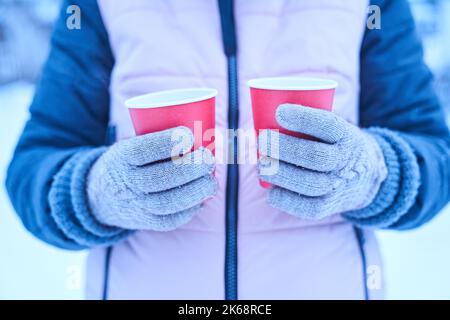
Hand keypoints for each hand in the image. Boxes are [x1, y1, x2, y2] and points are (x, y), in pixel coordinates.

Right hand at [87, 126, 216, 230]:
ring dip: (195, 192)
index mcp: (121, 157)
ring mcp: (135, 205)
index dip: (167, 143)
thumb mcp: (131, 144)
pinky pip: (169, 220)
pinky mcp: (144, 222)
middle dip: (190, 168)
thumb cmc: (130, 162)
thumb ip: (160, 140)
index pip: (141, 150)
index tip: (189, 135)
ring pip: (167, 202)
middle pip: (159, 177)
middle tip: (209, 159)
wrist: (100, 196)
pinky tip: (202, 199)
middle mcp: (126, 182)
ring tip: (211, 182)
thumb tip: (210, 134)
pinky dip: (189, 210)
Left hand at [258, 104, 387, 219]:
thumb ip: (307, 123)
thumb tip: (259, 117)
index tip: (279, 112)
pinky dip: (287, 201)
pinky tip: (271, 192)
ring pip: (310, 183)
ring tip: (261, 165)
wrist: (368, 177)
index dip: (303, 119)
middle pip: (314, 156)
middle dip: (283, 148)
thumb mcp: (334, 128)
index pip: (328, 125)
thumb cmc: (334, 145)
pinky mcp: (331, 205)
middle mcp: (346, 161)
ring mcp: (339, 185)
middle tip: (262, 140)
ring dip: (281, 174)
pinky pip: (309, 208)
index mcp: (347, 136)